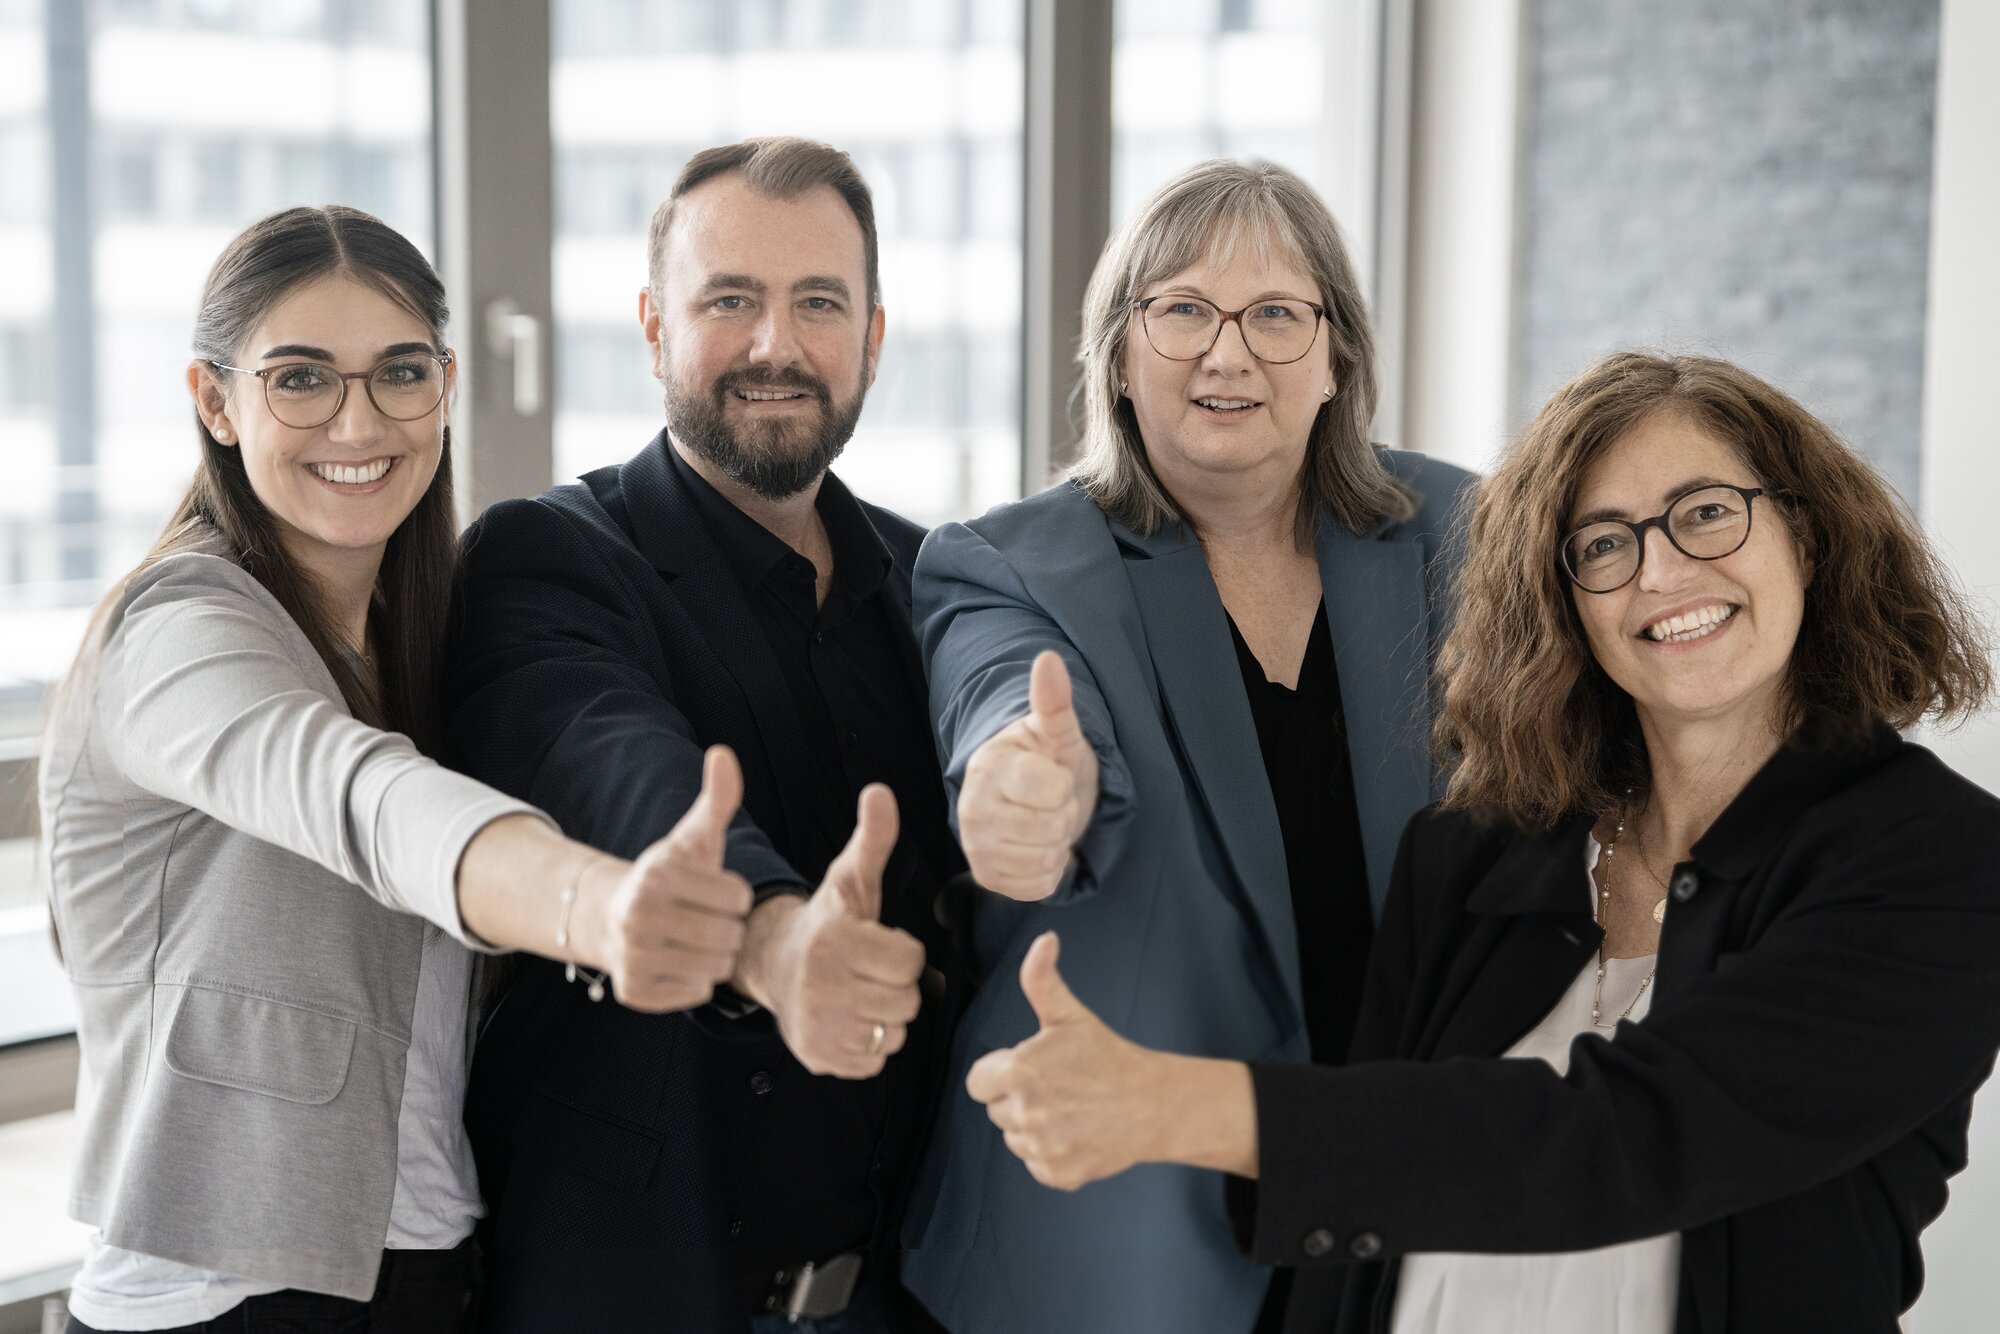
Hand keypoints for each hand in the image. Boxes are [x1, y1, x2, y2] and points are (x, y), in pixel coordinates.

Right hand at [584, 745, 754, 1012]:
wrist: (613, 917)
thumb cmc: (670, 877)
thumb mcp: (693, 838)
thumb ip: (717, 799)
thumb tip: (724, 754)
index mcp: (657, 876)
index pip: (738, 897)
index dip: (734, 895)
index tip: (712, 891)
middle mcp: (637, 917)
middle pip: (729, 936)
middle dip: (727, 928)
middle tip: (705, 919)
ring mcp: (632, 958)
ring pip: (716, 967)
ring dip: (715, 956)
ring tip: (693, 940)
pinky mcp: (634, 992)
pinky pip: (697, 993)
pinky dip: (695, 981)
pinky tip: (676, 961)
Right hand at [740, 784, 927, 1078]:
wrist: (774, 964)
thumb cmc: (827, 921)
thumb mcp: (849, 879)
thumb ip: (872, 839)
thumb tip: (880, 792)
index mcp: (834, 940)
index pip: (909, 961)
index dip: (904, 952)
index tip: (881, 944)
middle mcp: (822, 985)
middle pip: (906, 1001)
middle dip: (898, 986)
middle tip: (873, 972)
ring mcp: (818, 1025)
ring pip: (894, 1033)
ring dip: (887, 1017)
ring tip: (862, 994)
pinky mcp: (818, 1056)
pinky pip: (875, 1061)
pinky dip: (872, 1045)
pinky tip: (852, 1018)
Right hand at [957, 651, 1100, 900]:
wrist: (1034, 798)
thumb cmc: (1048, 760)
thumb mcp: (1058, 731)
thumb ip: (1053, 700)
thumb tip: (1049, 658)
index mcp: (988, 766)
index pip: (1052, 789)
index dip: (1064, 785)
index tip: (1053, 775)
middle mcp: (972, 809)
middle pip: (1051, 827)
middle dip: (1063, 814)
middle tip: (1051, 801)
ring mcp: (976, 847)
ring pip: (1046, 859)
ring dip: (1057, 843)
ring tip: (1044, 821)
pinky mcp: (988, 878)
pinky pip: (1039, 887)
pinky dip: (1049, 871)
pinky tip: (1037, 846)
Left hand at [965, 932, 1169, 1189]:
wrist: (1154, 1104)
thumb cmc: (1108, 1056)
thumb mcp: (1070, 1015)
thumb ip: (1042, 979)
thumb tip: (1043, 940)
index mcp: (1017, 1072)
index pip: (977, 1082)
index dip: (1001, 1072)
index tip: (1032, 1068)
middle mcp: (1023, 1114)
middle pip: (996, 1109)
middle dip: (1018, 1098)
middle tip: (1058, 1086)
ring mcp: (1040, 1148)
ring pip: (1015, 1138)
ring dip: (1034, 1126)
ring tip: (1070, 1109)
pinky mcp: (1057, 1175)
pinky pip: (1035, 1163)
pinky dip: (1052, 1153)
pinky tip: (1077, 1133)